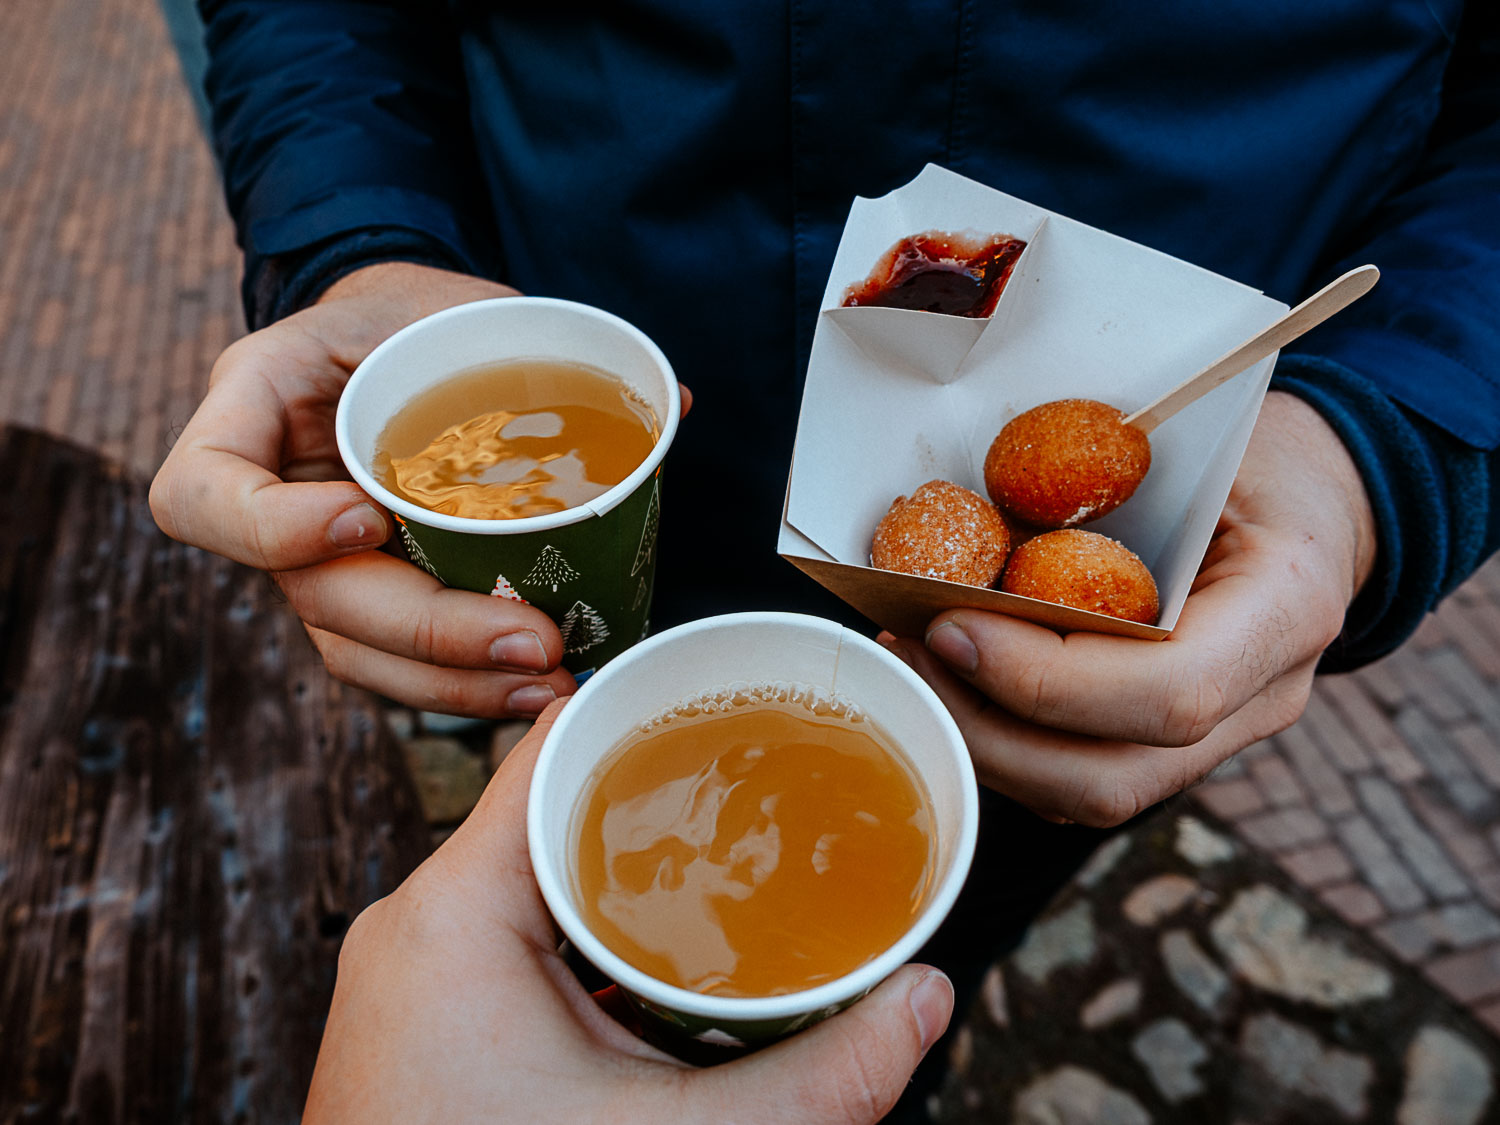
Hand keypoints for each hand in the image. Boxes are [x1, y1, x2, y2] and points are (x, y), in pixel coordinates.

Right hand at [149, 263, 577, 717]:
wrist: (404, 340)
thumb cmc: (417, 313)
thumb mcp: (457, 299)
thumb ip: (541, 341)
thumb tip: (676, 403)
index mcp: (252, 406)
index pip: (202, 494)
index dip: (271, 529)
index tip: (368, 516)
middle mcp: (269, 498)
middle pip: (313, 598)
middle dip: (427, 632)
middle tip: (532, 640)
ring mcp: (313, 558)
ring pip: (358, 650)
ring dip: (454, 684)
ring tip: (548, 683)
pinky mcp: (368, 594)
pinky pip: (397, 660)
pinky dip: (463, 682)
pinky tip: (534, 688)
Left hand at [304, 700, 954, 1123]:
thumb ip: (816, 1079)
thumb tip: (926, 1000)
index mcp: (450, 915)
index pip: (553, 750)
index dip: (647, 713)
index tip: (731, 696)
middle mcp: (419, 928)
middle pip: (556, 814)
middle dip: (665, 807)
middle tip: (761, 793)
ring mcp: (419, 977)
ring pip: (543, 883)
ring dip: (634, 878)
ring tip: (733, 869)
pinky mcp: (432, 1021)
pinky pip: (524, 941)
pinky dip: (600, 941)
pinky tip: (671, 964)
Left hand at [882, 392, 1377, 826]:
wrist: (1321, 506)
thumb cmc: (1254, 455)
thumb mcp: (1205, 440)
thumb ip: (1112, 486)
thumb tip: (964, 510)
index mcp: (1288, 610)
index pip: (1169, 692)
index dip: (1046, 678)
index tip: (950, 625)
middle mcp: (1266, 697)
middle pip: (1113, 776)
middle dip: (987, 728)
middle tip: (907, 652)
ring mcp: (1224, 738)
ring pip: (1087, 794)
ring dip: (978, 743)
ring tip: (911, 666)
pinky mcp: (1174, 748)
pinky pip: (1076, 775)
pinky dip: (1000, 742)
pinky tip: (949, 682)